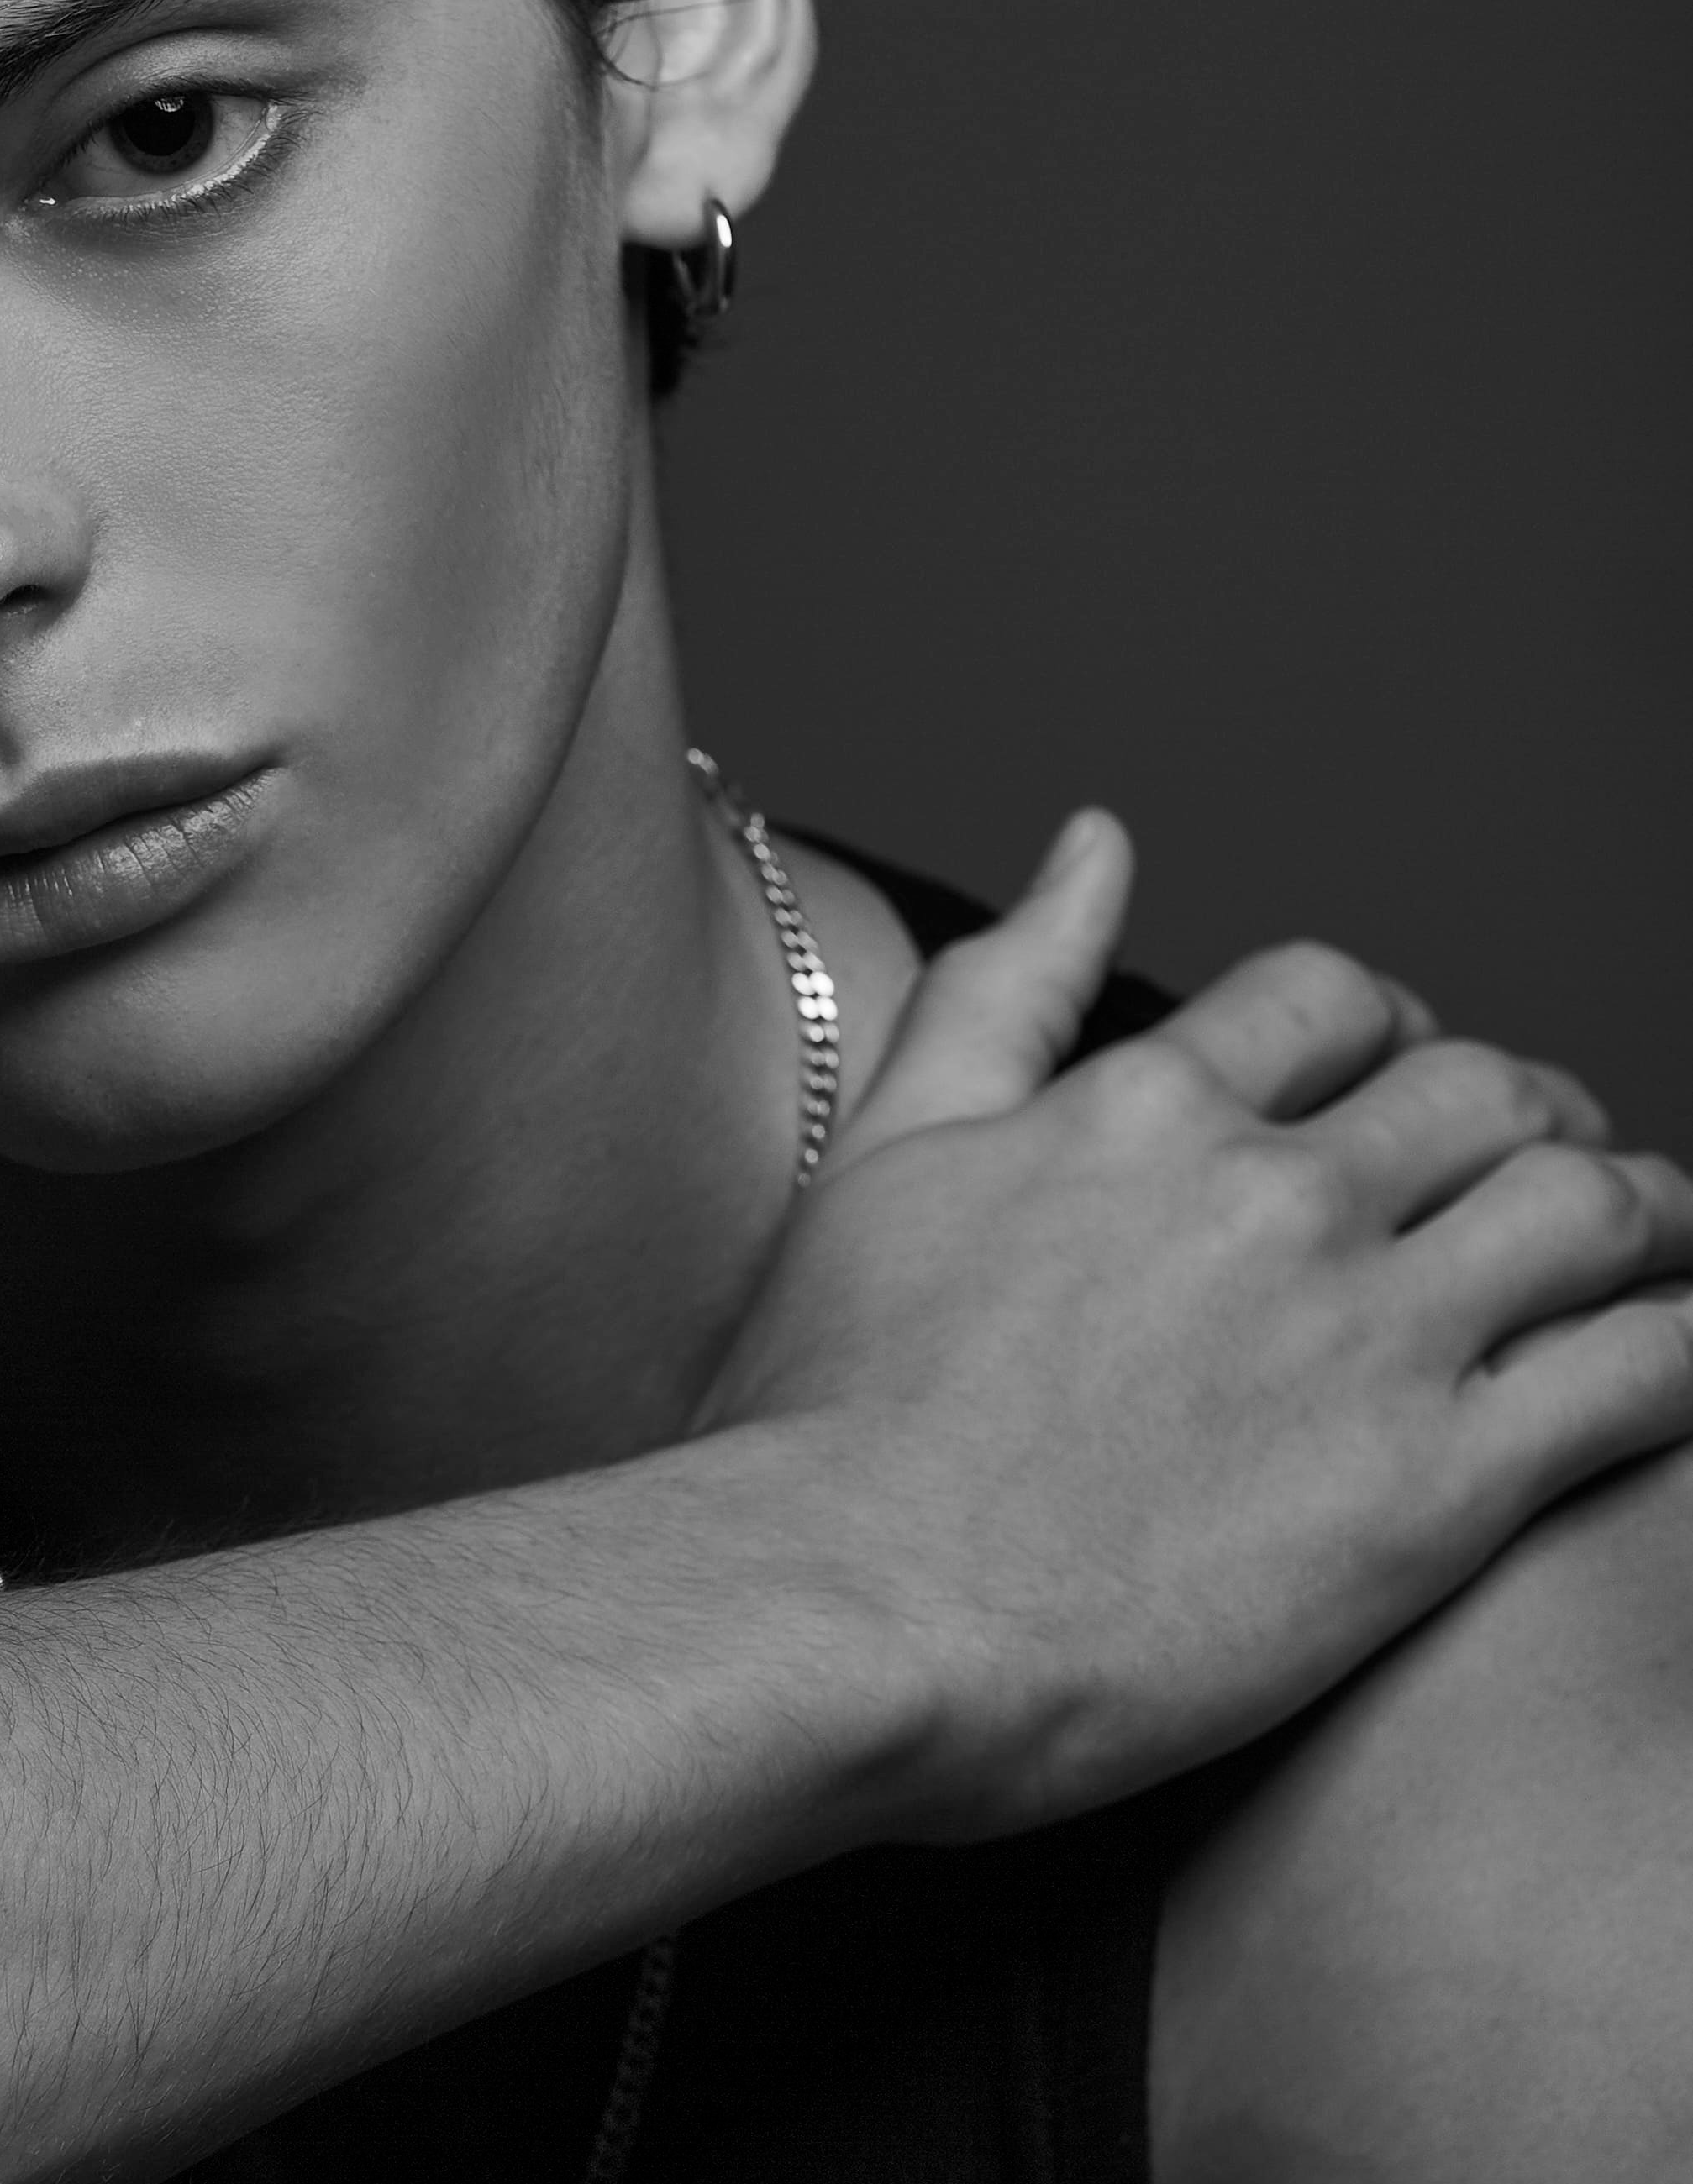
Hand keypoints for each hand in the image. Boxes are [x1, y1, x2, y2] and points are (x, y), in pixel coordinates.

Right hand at [697, 814, 1692, 1834]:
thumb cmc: (836, 1403)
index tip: (1391, 1081)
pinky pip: (1641, 1378)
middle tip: (1532, 1166)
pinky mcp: (1440, 1487)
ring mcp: (1369, 1334)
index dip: (1383, 1029)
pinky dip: (1687, 1349)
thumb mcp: (890, 1149)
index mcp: (1146, 1108)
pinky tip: (1677, 1361)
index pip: (1330, 1000)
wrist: (854, 1602)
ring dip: (1641, 1214)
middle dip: (1528, 1112)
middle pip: (1482, 1090)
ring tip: (1642, 1253)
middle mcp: (1277, 1193)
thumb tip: (1095, 841)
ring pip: (1593, 1209)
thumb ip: (1005, 987)